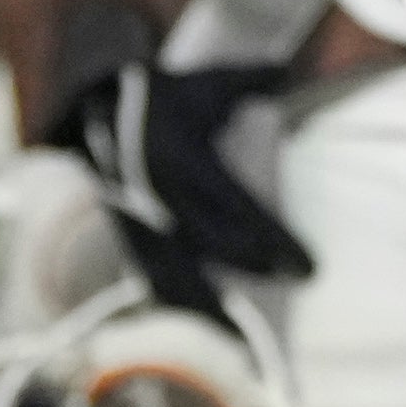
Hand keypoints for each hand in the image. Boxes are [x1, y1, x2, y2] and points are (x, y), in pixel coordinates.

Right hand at [67, 56, 314, 310]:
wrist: (96, 103)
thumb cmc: (166, 95)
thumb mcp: (209, 82)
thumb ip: (252, 80)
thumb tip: (286, 70)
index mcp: (185, 162)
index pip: (239, 209)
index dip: (275, 240)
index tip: (309, 264)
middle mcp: (162, 197)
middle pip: (217, 243)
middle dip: (259, 264)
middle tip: (300, 279)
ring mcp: (140, 220)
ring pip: (181, 272)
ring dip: (213, 304)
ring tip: (245, 336)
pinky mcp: (128, 234)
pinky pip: (154, 275)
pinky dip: (178, 304)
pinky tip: (199, 330)